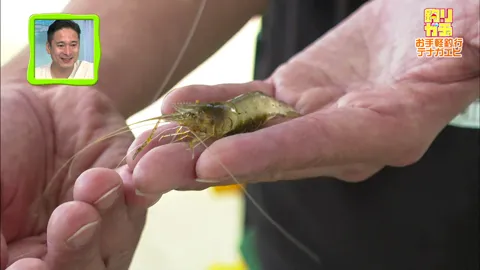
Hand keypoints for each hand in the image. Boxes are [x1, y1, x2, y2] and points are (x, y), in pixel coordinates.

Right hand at [0, 82, 156, 268]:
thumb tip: (1, 259)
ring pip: (116, 239)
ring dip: (109, 214)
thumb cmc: (1, 141)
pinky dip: (139, 190)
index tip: (28, 264)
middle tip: (72, 218)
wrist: (35, 102)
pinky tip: (131, 179)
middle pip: (81, 268)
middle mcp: (67, 244)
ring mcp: (104, 219)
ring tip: (95, 183)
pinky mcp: (131, 188)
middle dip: (76, 251)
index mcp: (25, 251)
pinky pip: (141, 197)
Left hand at [127, 0, 478, 194]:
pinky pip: (246, 104)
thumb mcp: (469, 29)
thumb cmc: (454, 27)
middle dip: (206, 165)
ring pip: (247, 134)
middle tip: (146, 177)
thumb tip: (470, 35)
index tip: (212, 162)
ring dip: (193, 142)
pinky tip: (173, 107)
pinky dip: (210, 106)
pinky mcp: (293, 98)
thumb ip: (468, 40)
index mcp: (386, 130)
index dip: (267, 155)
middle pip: (268, 155)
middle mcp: (342, 137)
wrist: (427, 22)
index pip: (318, 147)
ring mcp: (312, 120)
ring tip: (143, 152)